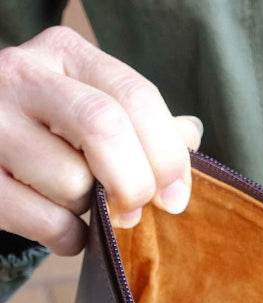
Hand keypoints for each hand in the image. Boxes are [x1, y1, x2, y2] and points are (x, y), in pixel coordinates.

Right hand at [0, 25, 202, 254]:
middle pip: (105, 127)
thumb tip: (190, 134)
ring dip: (91, 210)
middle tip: (137, 208)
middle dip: (136, 182)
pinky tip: (60, 224)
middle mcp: (20, 75)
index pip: (135, 96)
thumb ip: (144, 123)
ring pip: (72, 181)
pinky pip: (48, 222)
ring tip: (79, 202)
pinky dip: (69, 237)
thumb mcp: (94, 108)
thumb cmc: (52, 132)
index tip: (176, 195)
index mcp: (64, 53)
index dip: (169, 155)